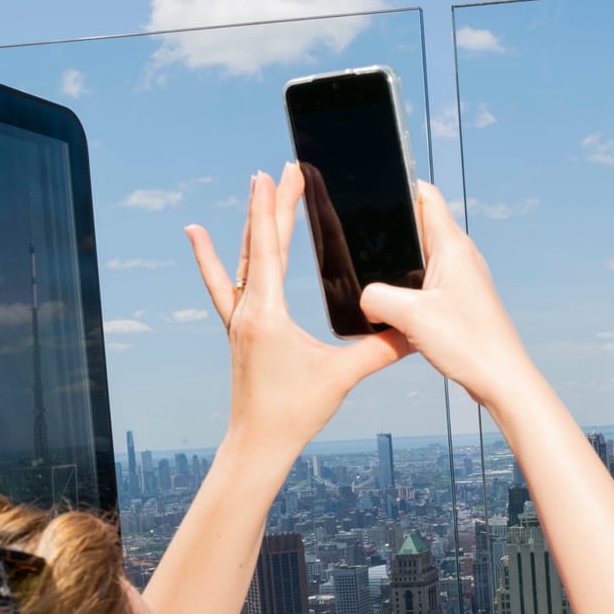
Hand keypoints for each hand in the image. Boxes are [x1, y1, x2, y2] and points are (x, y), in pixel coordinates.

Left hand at [185, 165, 410, 457]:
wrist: (258, 443)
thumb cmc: (294, 413)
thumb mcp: (341, 377)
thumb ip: (379, 350)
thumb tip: (416, 330)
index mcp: (268, 315)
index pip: (270, 249)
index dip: (273, 209)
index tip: (274, 174)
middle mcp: (247, 311)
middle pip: (259, 245)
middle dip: (273, 205)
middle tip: (285, 170)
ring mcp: (239, 320)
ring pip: (243, 260)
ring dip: (252, 224)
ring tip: (256, 190)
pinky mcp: (239, 331)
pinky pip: (222, 284)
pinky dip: (211, 257)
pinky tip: (197, 234)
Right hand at [356, 182, 537, 410]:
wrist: (502, 380)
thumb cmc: (469, 344)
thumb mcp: (410, 317)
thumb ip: (377, 298)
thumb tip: (364, 298)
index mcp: (452, 246)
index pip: (426, 195)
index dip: (400, 184)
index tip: (372, 187)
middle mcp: (461, 256)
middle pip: (421, 225)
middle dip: (393, 228)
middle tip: (360, 238)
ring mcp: (463, 278)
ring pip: (424, 257)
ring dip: (400, 262)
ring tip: (373, 273)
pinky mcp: (462, 301)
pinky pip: (429, 282)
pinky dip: (410, 287)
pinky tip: (394, 306)